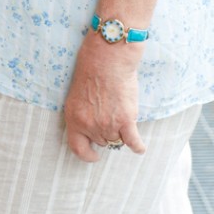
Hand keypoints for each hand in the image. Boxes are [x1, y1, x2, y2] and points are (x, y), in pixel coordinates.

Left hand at [63, 31, 145, 162]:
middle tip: (109, 113)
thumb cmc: (91, 68)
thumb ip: (83, 113)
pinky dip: (138, 146)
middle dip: (105, 131)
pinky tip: (140, 147)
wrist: (107, 57)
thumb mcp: (77, 93)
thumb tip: (92, 127)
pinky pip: (134, 142)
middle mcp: (89, 125)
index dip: (86, 155)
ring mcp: (108, 124)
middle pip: (101, 141)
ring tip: (121, 112)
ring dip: (121, 131)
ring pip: (117, 139)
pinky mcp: (126, 120)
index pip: (77, 147)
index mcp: (73, 117)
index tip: (94, 156)